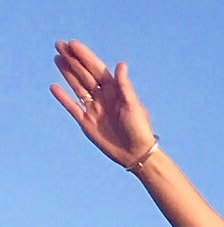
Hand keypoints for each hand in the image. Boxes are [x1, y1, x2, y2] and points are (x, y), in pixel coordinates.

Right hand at [50, 39, 155, 167]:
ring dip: (67, 73)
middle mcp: (103, 98)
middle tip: (59, 45)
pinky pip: (72, 107)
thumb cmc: (140, 129)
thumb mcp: (133, 106)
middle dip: (72, 60)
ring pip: (77, 87)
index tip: (72, 44)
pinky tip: (54, 87)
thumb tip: (121, 64)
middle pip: (84, 75)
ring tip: (57, 58)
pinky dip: (63, 98)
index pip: (97, 69)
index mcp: (115, 92)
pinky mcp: (87, 123)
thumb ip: (124, 86)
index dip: (85, 56)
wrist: (137, 154)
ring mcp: (94, 109)